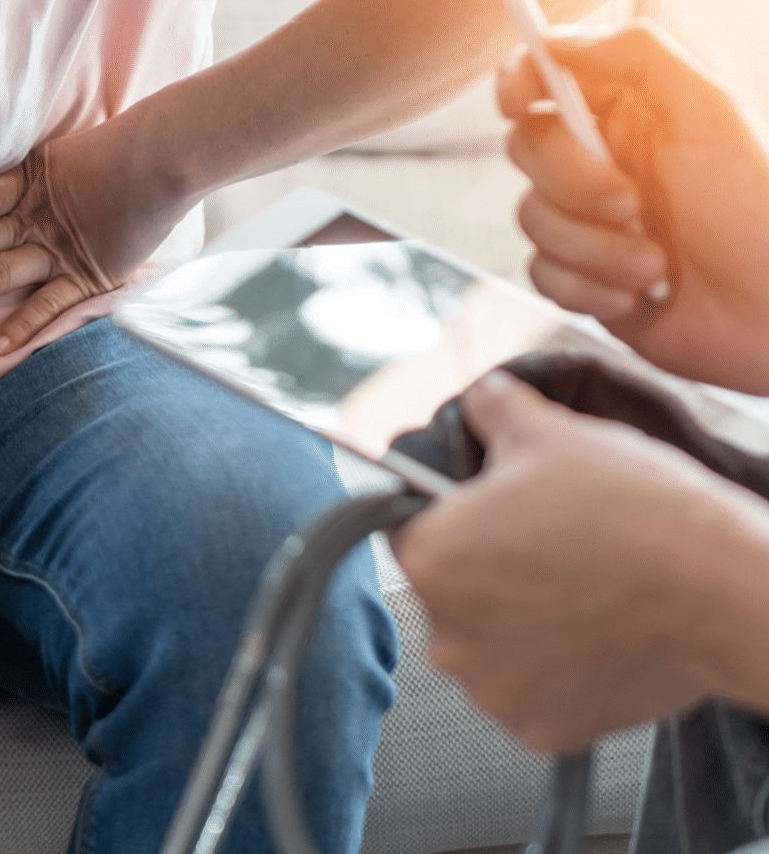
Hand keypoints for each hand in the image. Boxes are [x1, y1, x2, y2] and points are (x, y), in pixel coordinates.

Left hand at [0, 119, 191, 353]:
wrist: (168, 154)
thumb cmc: (127, 148)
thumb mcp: (70, 151)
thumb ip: (37, 168)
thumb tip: (8, 169)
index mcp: (28, 182)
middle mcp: (36, 216)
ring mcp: (60, 245)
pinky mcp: (89, 272)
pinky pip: (51, 303)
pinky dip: (25, 326)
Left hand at [391, 371, 731, 750]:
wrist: (720, 589)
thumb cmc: (629, 510)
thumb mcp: (546, 429)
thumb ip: (491, 408)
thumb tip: (479, 397)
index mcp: (427, 557)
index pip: (406, 522)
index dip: (448, 504)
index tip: (489, 504)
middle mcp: (444, 635)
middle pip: (448, 584)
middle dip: (486, 561)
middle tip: (546, 538)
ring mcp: (494, 690)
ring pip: (488, 638)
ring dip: (518, 615)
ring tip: (577, 580)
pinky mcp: (544, 729)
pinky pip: (531, 686)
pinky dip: (554, 663)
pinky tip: (593, 627)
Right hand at [499, 21, 768, 392]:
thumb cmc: (761, 212)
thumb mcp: (710, 112)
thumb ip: (635, 57)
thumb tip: (554, 39)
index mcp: (628, 112)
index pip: (543, 78)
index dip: (519, 84)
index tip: (519, 103)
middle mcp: (600, 160)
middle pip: (526, 148)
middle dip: (574, 185)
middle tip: (633, 205)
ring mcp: (586, 220)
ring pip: (532, 218)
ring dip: (595, 248)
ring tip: (656, 264)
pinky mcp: (581, 276)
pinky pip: (542, 274)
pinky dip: (589, 288)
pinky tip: (638, 297)